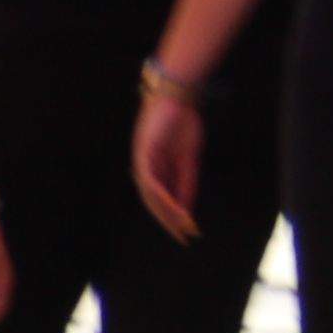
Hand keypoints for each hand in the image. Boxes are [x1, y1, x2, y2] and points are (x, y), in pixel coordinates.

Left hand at [128, 88, 205, 241]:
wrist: (178, 97)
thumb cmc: (183, 123)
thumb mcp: (189, 157)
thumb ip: (187, 181)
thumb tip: (187, 207)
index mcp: (157, 170)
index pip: (164, 199)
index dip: (176, 216)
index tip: (189, 231)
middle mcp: (146, 169)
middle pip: (155, 202)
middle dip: (170, 220)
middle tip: (184, 236)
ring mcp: (142, 163)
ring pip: (151, 195)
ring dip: (166, 212)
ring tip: (181, 225)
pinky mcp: (142, 154)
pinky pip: (150, 180)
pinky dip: (161, 194)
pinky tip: (172, 204)